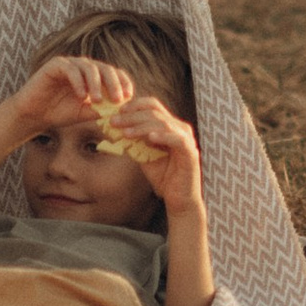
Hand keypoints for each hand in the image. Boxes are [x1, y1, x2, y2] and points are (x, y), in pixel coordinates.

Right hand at [14, 55, 132, 138]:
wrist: (34, 115)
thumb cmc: (59, 113)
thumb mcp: (85, 113)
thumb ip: (101, 110)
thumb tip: (122, 111)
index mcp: (94, 77)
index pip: (113, 74)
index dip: (123, 82)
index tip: (128, 97)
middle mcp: (84, 67)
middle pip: (105, 68)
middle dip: (114, 83)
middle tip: (118, 99)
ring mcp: (70, 64)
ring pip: (89, 67)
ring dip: (96, 83)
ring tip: (98, 100)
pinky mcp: (56, 65)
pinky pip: (71, 69)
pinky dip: (79, 82)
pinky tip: (82, 96)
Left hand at [94, 95, 203, 213]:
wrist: (179, 200)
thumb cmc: (163, 177)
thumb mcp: (144, 155)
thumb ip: (134, 141)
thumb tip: (116, 129)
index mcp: (170, 125)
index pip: (152, 105)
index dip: (134, 105)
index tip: (117, 112)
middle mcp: (179, 128)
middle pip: (155, 112)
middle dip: (132, 116)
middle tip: (114, 122)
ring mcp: (186, 139)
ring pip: (163, 123)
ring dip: (141, 126)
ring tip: (125, 132)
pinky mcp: (190, 152)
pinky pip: (177, 139)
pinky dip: (163, 136)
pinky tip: (149, 138)